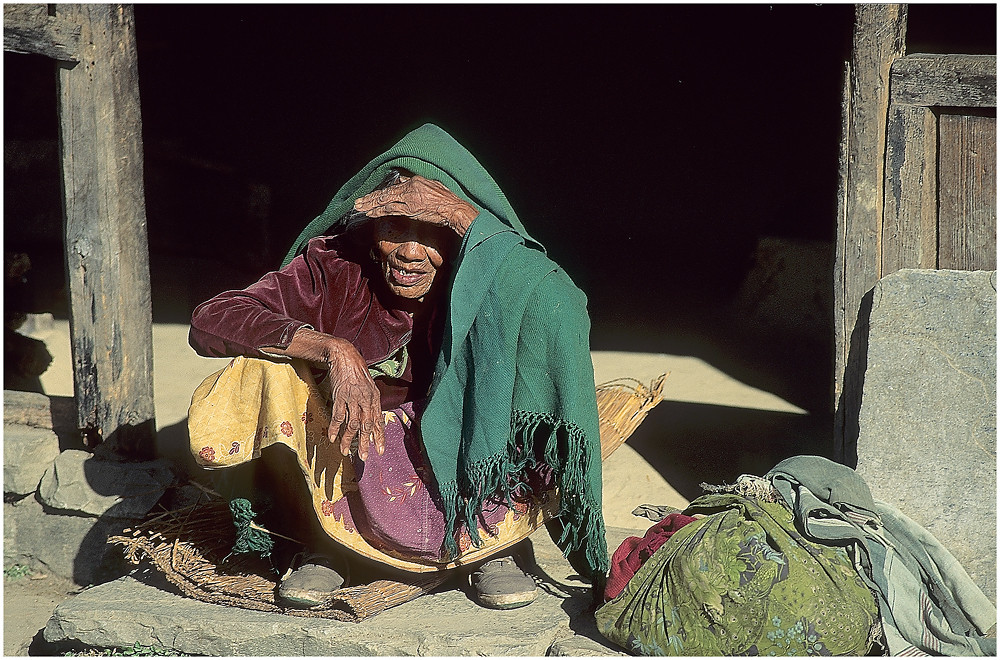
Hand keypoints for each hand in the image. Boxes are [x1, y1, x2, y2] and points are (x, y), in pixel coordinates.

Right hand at [324, 338, 384, 460]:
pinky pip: (338, 416)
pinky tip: (332, 437)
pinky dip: (334, 428)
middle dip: (365, 442)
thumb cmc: (357, 370)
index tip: (380, 450)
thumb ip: (371, 401)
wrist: (344, 356)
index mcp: (374, 398)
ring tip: (345, 451)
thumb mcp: (369, 385)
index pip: (378, 421)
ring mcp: (352, 398)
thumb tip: (372, 417)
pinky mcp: (340, 396)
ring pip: (352, 424)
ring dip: (348, 439)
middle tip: (364, 457)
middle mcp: (366, 399)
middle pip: (366, 425)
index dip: (379, 436)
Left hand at [353, 175, 477, 236]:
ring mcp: (409, 198)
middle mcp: (410, 187)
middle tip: (359, 202)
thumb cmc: (448, 201)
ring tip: (359, 207)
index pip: (394, 186)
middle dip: (371, 198)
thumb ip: (421, 185)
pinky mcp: (409, 209)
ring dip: (370, 205)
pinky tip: (369, 213)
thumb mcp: (434, 186)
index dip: (382, 192)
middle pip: (386, 192)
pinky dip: (378, 211)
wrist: (454, 209)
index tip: (373, 197)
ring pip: (384, 200)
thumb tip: (410, 183)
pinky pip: (389, 209)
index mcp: (415, 181)